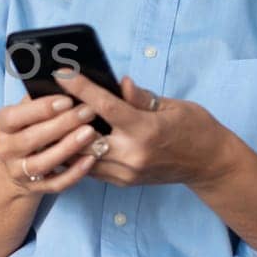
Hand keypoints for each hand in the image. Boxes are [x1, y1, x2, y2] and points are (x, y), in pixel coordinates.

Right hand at [0, 92, 103, 195]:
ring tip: (91, 133)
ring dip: (67, 148)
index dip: (41, 108)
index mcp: (2, 124)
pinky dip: (74, 173)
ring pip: (42, 163)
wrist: (18, 166)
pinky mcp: (35, 188)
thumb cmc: (29, 128)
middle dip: (61, 125)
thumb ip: (40, 97)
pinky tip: (91, 160)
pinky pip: (56, 183)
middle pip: (31, 139)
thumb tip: (65, 76)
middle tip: (87, 112)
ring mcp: (19, 171)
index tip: (67, 99)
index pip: (16, 116)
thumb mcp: (27, 111)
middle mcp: (5, 149)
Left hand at [54, 71, 239, 187]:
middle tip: (47, 100)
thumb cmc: (194, 128)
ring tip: (51, 120)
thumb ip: (140, 97)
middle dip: (64, 118)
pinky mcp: (123, 182)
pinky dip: (77, 153)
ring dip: (66, 139)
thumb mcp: (171, 105)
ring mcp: (126, 173)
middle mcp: (132, 155)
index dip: (81, 88)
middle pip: (84, 136)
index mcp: (146, 130)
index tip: (62, 74)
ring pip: (82, 157)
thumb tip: (118, 83)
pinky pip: (91, 168)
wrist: (210, 164)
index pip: (105, 106)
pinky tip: (66, 139)